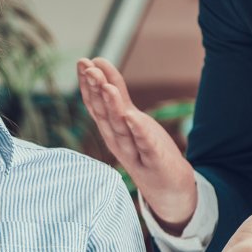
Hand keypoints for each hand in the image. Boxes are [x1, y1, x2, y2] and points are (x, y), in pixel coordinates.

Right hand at [77, 57, 196, 230]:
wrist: (168, 189)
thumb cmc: (146, 150)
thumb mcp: (129, 118)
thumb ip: (116, 93)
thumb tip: (98, 64)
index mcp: (110, 130)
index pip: (95, 105)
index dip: (88, 84)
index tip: (82, 62)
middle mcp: (116, 140)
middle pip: (103, 114)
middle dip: (94, 90)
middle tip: (88, 68)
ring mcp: (133, 152)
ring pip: (119, 128)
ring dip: (112, 107)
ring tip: (106, 86)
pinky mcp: (153, 162)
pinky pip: (143, 145)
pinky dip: (137, 131)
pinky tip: (131, 117)